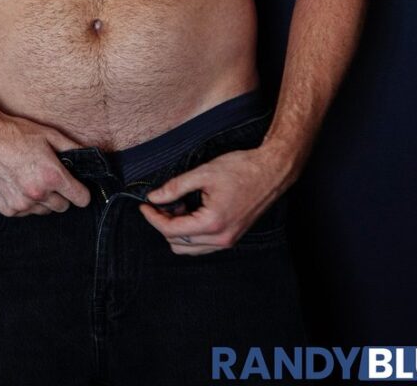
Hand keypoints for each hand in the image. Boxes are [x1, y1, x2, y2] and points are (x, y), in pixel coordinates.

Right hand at [0, 112, 90, 217]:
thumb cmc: (16, 133)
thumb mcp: (49, 134)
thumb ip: (72, 148)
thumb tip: (90, 156)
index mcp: (52, 176)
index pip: (81, 199)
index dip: (82, 192)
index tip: (78, 187)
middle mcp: (38, 194)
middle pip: (63, 206)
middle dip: (61, 194)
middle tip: (50, 178)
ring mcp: (21, 204)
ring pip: (44, 210)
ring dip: (43, 200)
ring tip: (31, 178)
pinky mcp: (8, 209)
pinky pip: (26, 212)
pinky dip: (26, 202)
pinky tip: (18, 184)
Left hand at [138, 145, 287, 254]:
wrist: (272, 171)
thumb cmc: (242, 169)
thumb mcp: (204, 173)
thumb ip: (176, 186)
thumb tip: (154, 197)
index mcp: (212, 223)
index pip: (171, 230)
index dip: (153, 217)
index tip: (144, 204)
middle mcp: (221, 239)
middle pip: (177, 243)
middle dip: (164, 223)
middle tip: (161, 201)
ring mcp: (228, 241)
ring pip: (189, 248)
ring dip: (177, 230)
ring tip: (178, 205)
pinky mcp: (232, 237)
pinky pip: (203, 244)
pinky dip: (191, 232)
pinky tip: (191, 210)